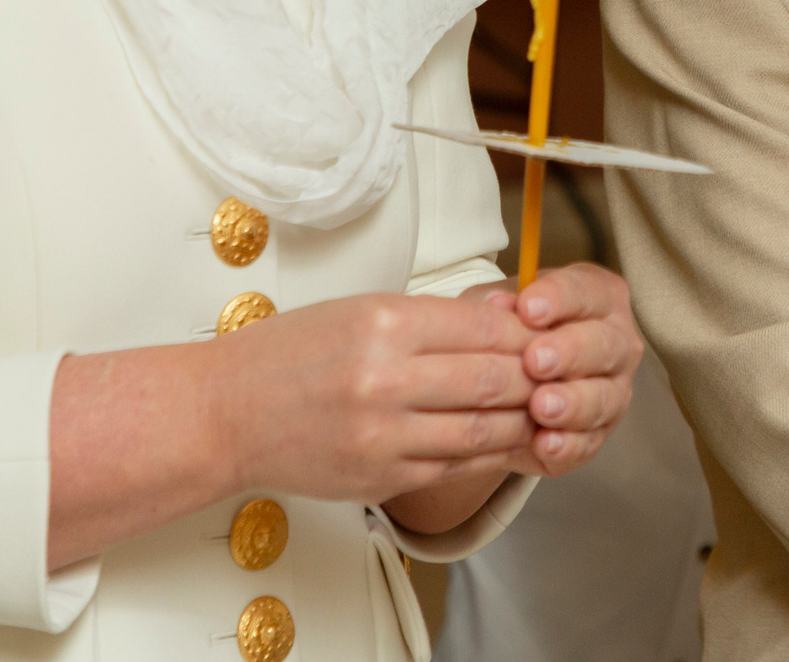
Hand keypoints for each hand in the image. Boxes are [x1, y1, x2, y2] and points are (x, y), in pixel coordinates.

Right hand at [210, 290, 539, 502]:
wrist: (226, 415)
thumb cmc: (292, 354)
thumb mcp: (359, 311)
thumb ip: (434, 317)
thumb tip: (508, 317)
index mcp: (382, 324)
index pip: (483, 328)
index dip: (528, 334)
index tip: (549, 333)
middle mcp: (385, 380)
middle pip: (492, 379)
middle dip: (536, 376)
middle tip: (562, 371)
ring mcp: (383, 436)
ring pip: (483, 428)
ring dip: (522, 419)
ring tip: (545, 407)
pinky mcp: (382, 477)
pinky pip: (455, 466)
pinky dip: (489, 453)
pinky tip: (506, 439)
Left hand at [503, 262, 643, 476]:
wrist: (500, 385)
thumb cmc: (508, 330)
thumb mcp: (495, 306)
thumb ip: (497, 303)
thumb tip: (495, 304)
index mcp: (598, 298)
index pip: (586, 291)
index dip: (559, 298)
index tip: (528, 308)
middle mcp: (615, 342)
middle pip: (603, 345)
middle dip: (569, 352)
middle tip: (535, 361)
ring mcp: (612, 391)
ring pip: (603, 398)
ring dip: (572, 403)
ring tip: (539, 406)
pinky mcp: (597, 434)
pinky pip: (588, 443)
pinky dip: (567, 445)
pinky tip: (544, 443)